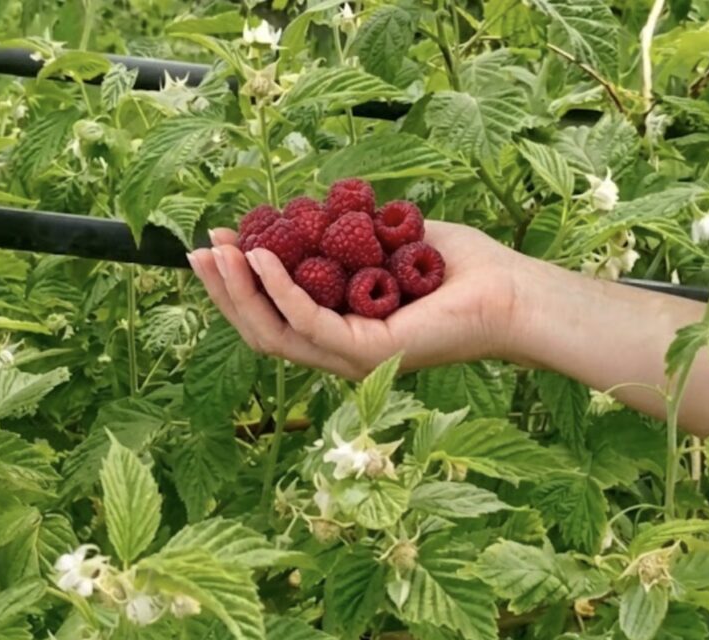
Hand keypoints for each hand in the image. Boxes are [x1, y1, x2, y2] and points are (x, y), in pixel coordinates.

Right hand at [187, 221, 528, 378]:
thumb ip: (343, 236)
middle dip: (223, 289)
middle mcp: (337, 352)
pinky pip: (308, 322)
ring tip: (219, 252)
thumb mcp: (384, 241)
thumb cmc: (458, 268)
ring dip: (239, 292)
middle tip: (199, 250)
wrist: (510, 290)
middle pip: (261, 329)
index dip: (237, 283)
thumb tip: (301, 213)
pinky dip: (278, 291)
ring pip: (274, 332)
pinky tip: (262, 257)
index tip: (217, 242)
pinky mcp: (367, 352)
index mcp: (338, 331)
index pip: (271, 315)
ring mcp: (350, 357)